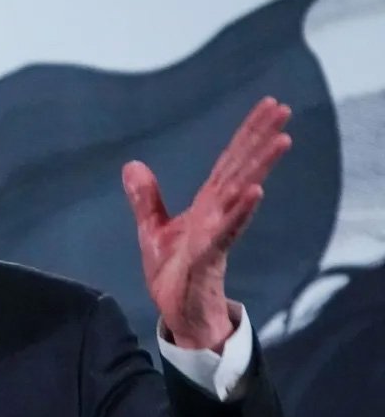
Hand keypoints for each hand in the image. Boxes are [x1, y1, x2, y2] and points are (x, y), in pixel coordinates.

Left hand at [122, 97, 290, 350]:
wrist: (176, 312)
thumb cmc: (173, 272)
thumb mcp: (153, 230)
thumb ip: (146, 198)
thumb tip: (132, 165)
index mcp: (207, 204)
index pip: (229, 161)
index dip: (247, 132)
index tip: (268, 104)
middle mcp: (217, 213)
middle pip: (241, 168)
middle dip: (261, 139)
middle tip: (284, 109)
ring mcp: (216, 233)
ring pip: (241, 194)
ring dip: (260, 167)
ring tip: (281, 140)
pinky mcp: (208, 256)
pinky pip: (226, 230)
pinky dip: (240, 212)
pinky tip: (254, 192)